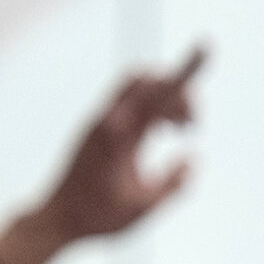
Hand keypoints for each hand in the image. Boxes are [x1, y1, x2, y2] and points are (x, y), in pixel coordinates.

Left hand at [0, 47, 206, 263]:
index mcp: (120, 137)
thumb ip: (174, 183)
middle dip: (180, 91)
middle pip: (150, 79)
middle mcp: (109, 120)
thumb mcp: (145, 208)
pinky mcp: (99, 126)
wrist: (56, 219)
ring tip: (183, 130)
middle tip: (193, 127)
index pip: (160, 94)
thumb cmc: (98, 217)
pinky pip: (130, 100)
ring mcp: (101, 120)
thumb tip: (193, 158)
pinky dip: (153, 107)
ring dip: (167, 99)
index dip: (187, 70)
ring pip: (140, 87)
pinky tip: (164, 131)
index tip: (207, 45)